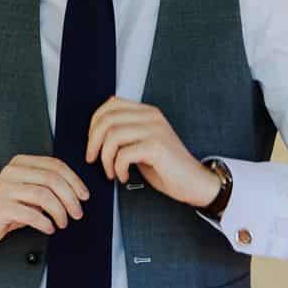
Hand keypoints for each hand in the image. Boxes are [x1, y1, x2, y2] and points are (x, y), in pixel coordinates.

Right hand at [0, 154, 89, 247]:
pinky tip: (49, 228)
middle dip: (70, 199)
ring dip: (59, 212)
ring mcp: (5, 189)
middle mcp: (12, 172)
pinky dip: (45, 223)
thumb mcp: (27, 190)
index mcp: (21, 163)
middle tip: (77, 213)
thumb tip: (76, 193)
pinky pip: (31, 214)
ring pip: (44, 196)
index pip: (55, 165)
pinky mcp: (0, 207)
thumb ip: (46, 186)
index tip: (84, 196)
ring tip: (62, 223)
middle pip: (52, 180)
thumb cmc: (7, 206)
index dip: (75, 181)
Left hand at [85, 96, 223, 207]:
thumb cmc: (166, 167)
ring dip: (105, 158)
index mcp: (147, 112)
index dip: (95, 123)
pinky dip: (117, 168)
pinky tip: (123, 176)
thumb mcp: (142, 144)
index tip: (92, 142)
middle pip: (107, 119)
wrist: (195, 183)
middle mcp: (151, 117)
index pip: (111, 104)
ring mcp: (155, 130)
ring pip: (112, 136)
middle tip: (93, 158)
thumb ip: (125, 133)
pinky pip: (123, 154)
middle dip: (93, 141)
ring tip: (110, 171)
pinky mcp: (157, 147)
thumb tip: (95, 134)